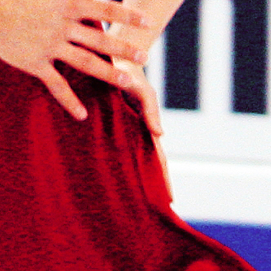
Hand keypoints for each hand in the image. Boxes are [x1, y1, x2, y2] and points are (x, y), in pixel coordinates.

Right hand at [0, 0, 149, 118]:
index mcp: (69, 5)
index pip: (105, 9)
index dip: (127, 14)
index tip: (148, 22)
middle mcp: (64, 29)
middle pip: (101, 39)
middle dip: (124, 49)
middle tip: (145, 58)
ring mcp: (51, 49)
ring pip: (86, 63)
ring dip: (108, 73)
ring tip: (127, 83)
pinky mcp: (35, 64)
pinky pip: (56, 85)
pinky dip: (69, 100)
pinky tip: (83, 114)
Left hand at [113, 55, 173, 197]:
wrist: (109, 58)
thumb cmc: (130, 74)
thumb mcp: (143, 91)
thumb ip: (151, 112)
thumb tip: (161, 134)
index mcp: (145, 129)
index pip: (158, 160)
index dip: (164, 179)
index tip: (170, 199)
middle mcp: (132, 134)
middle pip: (142, 166)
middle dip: (149, 187)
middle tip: (151, 211)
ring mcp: (116, 132)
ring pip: (123, 162)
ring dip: (127, 181)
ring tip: (127, 205)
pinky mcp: (101, 128)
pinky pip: (104, 150)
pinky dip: (104, 165)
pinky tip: (99, 181)